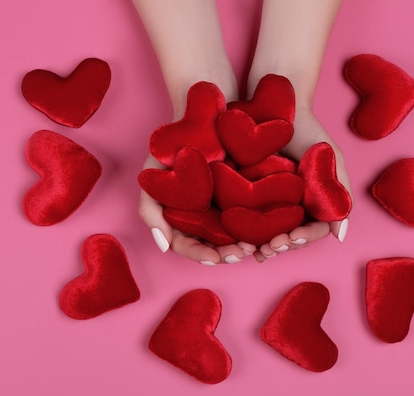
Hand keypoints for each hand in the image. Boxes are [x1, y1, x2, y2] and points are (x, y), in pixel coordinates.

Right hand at [138, 153, 255, 264]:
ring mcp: (222, 208)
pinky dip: (256, 229)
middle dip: (226, 254)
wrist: (199, 119)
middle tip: (242, 253)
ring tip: (253, 247)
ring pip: (233, 237)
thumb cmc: (171, 149)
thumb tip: (164, 247)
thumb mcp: (152, 179)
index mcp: (180, 219)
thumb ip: (150, 212)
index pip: (188, 245)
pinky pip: (250, 218)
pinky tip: (263, 232)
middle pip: (213, 246)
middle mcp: (201, 218)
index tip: (214, 258)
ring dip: (242, 246)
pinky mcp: (242, 197)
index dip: (201, 254)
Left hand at [253, 106, 353, 262]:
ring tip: (257, 250)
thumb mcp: (333, 163)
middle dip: (282, 246)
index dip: (303, 239)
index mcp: (314, 203)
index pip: (312, 231)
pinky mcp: (250, 195)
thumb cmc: (310, 132)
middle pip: (290, 237)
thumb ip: (342, 196)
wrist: (281, 105)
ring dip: (265, 246)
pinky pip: (249, 219)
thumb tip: (341, 237)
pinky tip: (240, 240)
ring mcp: (272, 203)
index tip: (291, 238)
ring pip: (270, 233)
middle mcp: (294, 207)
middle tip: (270, 248)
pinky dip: (247, 232)